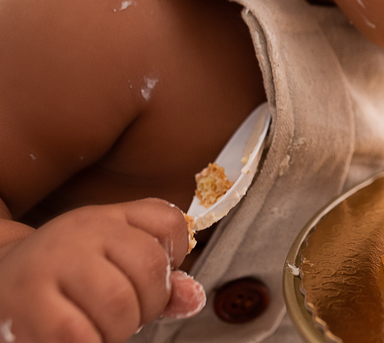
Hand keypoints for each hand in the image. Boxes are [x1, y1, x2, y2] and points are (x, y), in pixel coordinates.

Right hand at [0, 199, 204, 342]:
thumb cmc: (63, 276)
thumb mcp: (110, 261)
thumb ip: (156, 275)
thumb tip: (194, 299)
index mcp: (105, 217)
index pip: (169, 224)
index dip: (173, 261)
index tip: (152, 283)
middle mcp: (79, 234)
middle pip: (148, 269)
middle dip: (147, 307)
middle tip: (123, 318)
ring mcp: (49, 267)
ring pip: (118, 305)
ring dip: (117, 332)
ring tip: (97, 331)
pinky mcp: (24, 306)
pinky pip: (78, 335)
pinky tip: (80, 339)